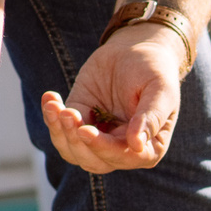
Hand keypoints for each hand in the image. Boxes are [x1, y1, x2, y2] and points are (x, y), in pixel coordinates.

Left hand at [39, 27, 185, 173]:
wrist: (133, 49)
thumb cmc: (154, 70)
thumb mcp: (160, 90)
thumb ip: (151, 117)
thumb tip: (137, 145)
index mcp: (148, 146)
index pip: (125, 158)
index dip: (104, 149)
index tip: (85, 130)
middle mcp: (122, 148)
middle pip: (95, 161)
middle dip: (77, 141)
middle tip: (69, 113)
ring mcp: (98, 137)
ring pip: (73, 152)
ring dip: (60, 132)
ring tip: (54, 105)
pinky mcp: (79, 121)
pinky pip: (60, 130)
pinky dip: (51, 118)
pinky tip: (50, 98)